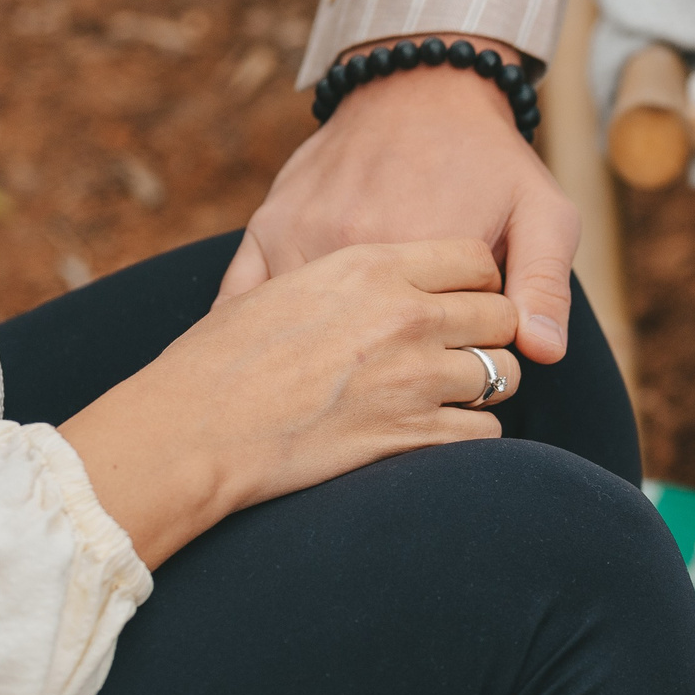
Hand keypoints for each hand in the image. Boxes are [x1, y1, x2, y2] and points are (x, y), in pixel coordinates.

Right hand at [59, 240, 519, 567]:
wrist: (193, 427)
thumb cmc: (219, 354)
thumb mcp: (270, 275)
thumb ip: (332, 260)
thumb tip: (371, 259)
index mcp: (370, 264)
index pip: (474, 258)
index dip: (479, 277)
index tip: (465, 293)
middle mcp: (403, 316)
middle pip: (499, 314)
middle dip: (493, 329)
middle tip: (469, 342)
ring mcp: (412, 378)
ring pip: (501, 373)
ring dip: (486, 382)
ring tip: (458, 387)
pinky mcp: (409, 436)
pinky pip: (482, 430)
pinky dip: (471, 429)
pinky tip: (444, 426)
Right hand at [220, 36, 580, 364]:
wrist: (420, 89)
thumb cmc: (490, 158)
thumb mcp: (543, 213)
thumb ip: (545, 286)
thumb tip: (540, 354)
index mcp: (419, 258)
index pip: (438, 356)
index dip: (459, 363)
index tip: (471, 350)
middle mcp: (351, 251)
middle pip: (364, 354)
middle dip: (394, 369)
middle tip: (418, 359)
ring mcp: (300, 240)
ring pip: (302, 337)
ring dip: (324, 360)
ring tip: (359, 361)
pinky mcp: (266, 229)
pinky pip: (245, 302)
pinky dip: (261, 337)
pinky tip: (284, 357)